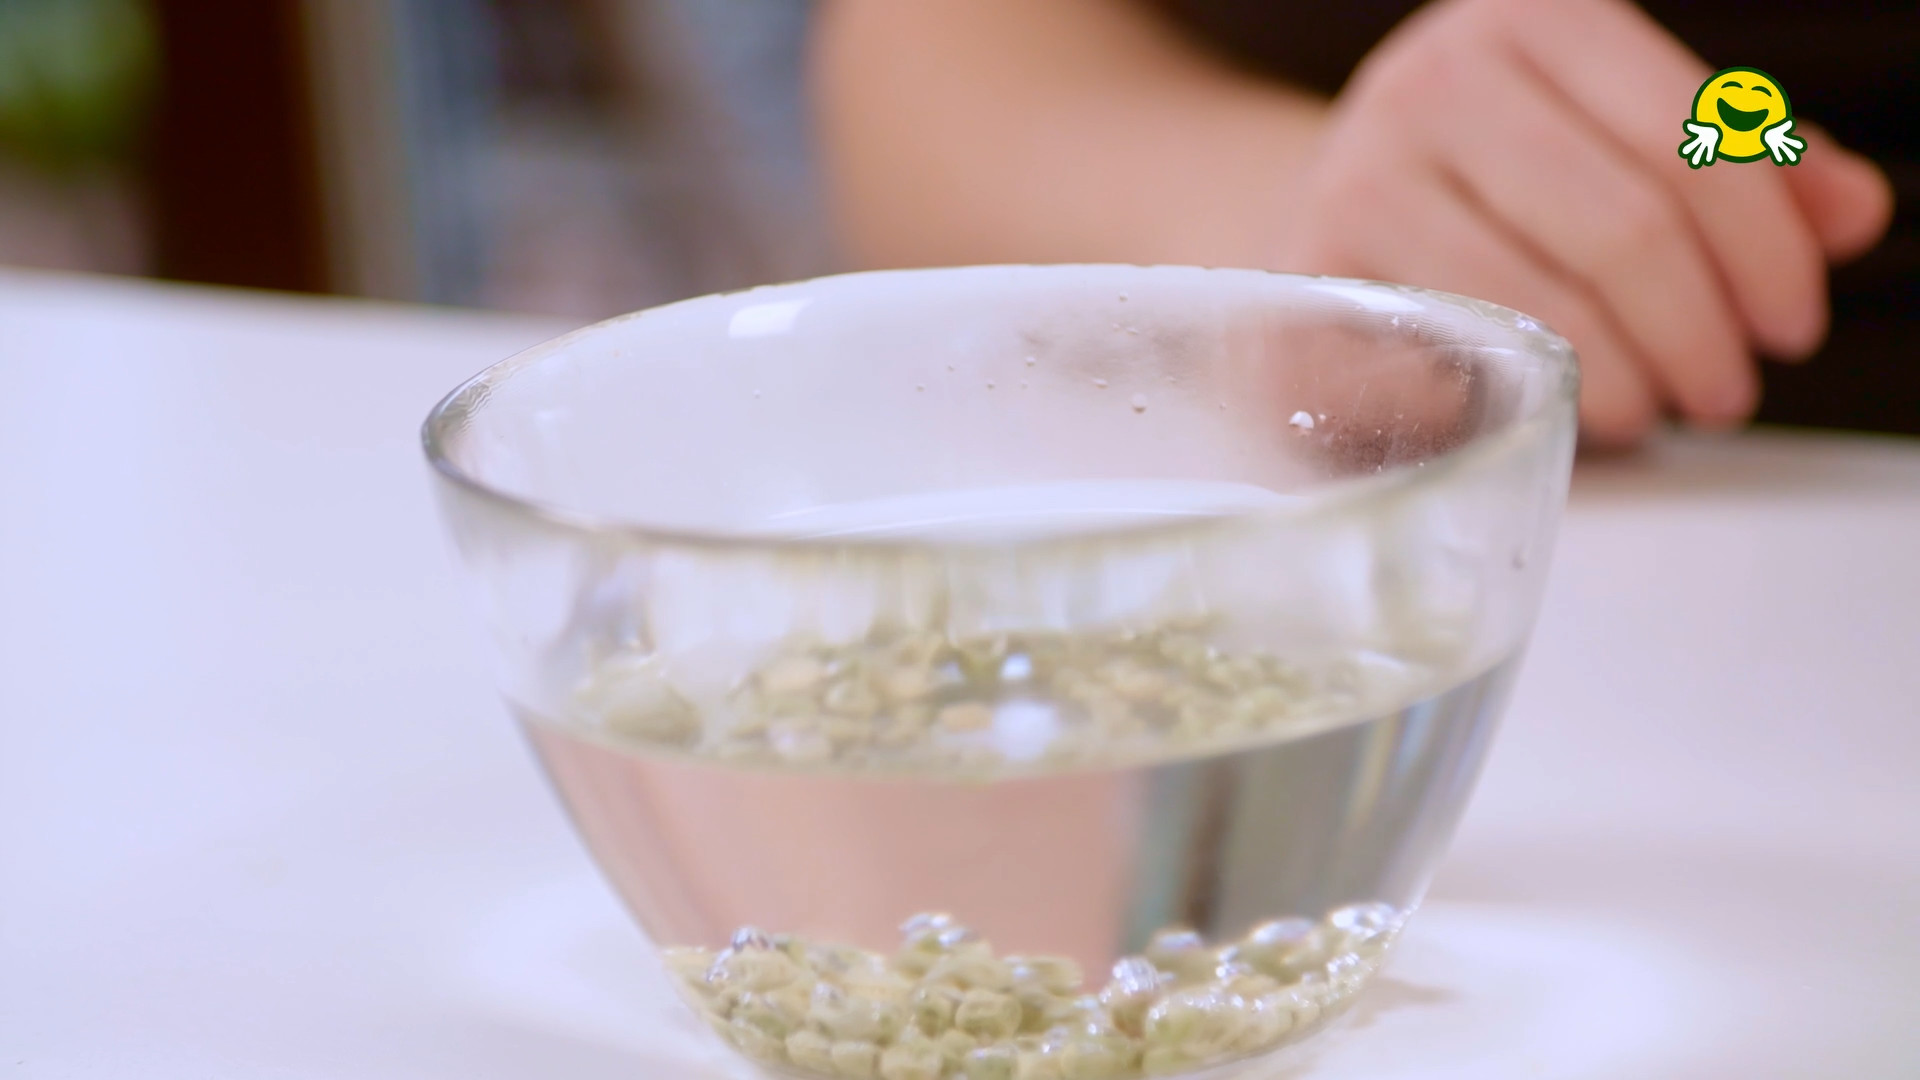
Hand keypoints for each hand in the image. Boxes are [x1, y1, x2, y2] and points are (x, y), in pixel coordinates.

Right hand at [1268, 0, 1893, 445]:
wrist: (1319, 216)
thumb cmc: (1495, 185)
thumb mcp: (1618, 141)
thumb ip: (1741, 169)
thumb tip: (1853, 214)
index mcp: (1532, 16)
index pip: (1690, 134)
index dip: (1765, 247)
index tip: (1791, 324)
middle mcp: (1435, 79)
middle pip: (1623, 226)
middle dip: (1701, 332)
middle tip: (1726, 393)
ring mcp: (1358, 175)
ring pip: (1538, 306)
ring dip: (1620, 382)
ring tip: (1650, 409)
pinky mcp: (1309, 277)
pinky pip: (1447, 364)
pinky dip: (1512, 402)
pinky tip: (1550, 410)